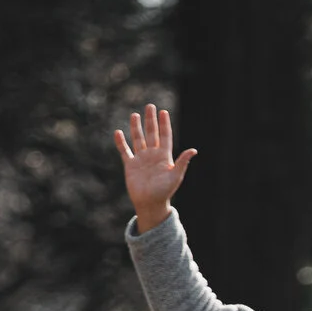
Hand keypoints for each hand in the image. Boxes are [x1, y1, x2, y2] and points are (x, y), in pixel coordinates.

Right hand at [115, 106, 194, 232]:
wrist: (150, 204)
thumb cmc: (165, 191)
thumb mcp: (175, 176)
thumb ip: (182, 162)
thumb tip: (193, 150)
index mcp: (164, 156)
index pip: (165, 136)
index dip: (164, 124)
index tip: (164, 112)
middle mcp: (153, 155)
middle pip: (152, 134)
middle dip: (151, 120)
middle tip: (150, 106)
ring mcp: (141, 159)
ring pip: (138, 139)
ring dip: (136, 127)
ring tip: (134, 115)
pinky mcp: (130, 165)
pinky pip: (125, 151)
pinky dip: (121, 142)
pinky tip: (118, 132)